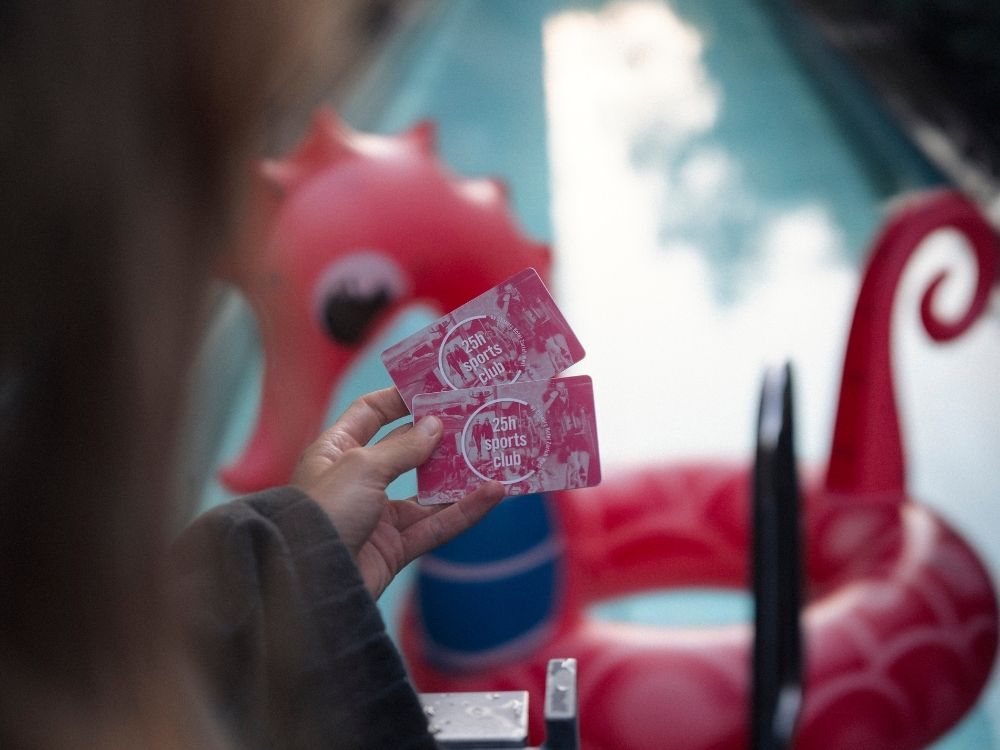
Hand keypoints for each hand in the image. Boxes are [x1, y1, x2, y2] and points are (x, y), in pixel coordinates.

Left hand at [293, 387, 504, 598]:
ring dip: (459, 478)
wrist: (307, 582)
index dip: (401, 399)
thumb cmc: (325, 511)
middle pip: (405, 452)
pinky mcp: (393, 549)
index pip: (370, 413)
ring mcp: (376, 516)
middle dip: (440, 439)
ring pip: (426, 493)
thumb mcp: (363, 467)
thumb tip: (435, 425)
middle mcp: (356, 481)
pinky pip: (435, 527)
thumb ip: (403, 447)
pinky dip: (464, 512)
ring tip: (493, 458)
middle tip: (475, 421)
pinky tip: (493, 494)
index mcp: (336, 451)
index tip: (436, 390)